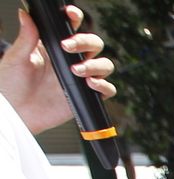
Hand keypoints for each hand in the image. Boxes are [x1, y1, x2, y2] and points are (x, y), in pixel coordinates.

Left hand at [0, 6, 114, 133]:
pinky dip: (103, 85)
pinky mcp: (86, 96)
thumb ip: (25, 37)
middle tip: (68, 47)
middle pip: (94, 44)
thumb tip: (25, 15)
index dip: (76, 18)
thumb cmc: (11, 86)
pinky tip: (89, 84)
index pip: (71, 28)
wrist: (16, 114)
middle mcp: (70, 61)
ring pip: (104, 65)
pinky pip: (107, 89)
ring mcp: (80, 79)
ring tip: (77, 70)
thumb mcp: (15, 59)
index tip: (71, 15)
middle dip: (86, 42)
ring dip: (95, 65)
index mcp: (53, 48)